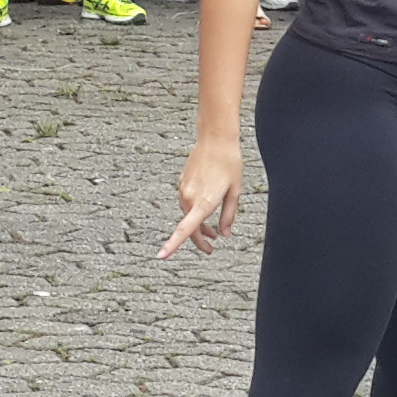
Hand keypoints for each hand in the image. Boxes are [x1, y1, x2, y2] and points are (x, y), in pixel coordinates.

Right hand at [158, 139, 242, 258]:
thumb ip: (229, 216)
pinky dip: (195, 212)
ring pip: (188, 216)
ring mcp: (183, 190)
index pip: (185, 230)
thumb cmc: (229, 164)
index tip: (161, 256)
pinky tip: (207, 208)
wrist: (215, 140)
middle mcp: (189, 198)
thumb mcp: (235, 192)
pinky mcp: (182, 183)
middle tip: (211, 248)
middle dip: (199, 241)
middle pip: (189, 228)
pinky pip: (187, 204)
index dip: (172, 245)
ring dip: (199, 226)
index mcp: (203, 203)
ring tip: (213, 231)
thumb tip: (225, 234)